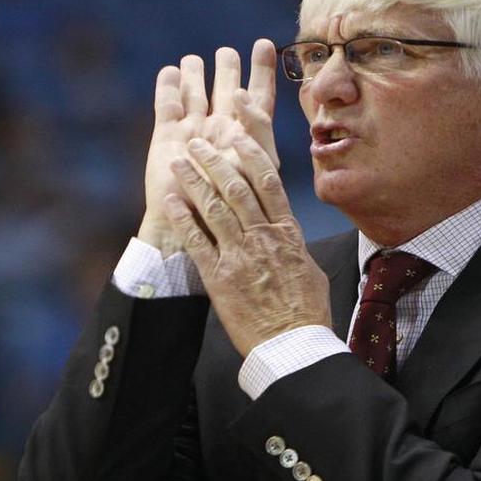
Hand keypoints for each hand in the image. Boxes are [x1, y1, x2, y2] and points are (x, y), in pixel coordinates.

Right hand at [139, 40, 279, 256]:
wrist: (194, 229)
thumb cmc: (231, 208)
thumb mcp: (253, 170)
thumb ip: (255, 134)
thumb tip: (243, 98)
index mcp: (248, 139)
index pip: (259, 99)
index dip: (262, 72)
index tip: (262, 45)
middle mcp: (222, 131)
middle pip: (228, 91)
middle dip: (228, 69)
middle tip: (226, 51)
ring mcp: (194, 132)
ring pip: (195, 94)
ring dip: (195, 74)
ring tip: (193, 58)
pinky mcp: (167, 137)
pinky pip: (168, 106)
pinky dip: (168, 88)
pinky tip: (170, 71)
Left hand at [162, 122, 330, 356]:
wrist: (293, 347)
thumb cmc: (305, 312)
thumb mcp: (309, 269)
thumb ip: (293, 245)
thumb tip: (286, 233)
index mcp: (287, 233)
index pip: (268, 181)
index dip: (251, 151)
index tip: (237, 133)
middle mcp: (263, 237)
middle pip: (236, 186)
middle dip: (214, 159)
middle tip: (197, 142)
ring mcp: (240, 254)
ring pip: (214, 206)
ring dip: (194, 180)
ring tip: (178, 162)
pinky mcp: (219, 276)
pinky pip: (197, 240)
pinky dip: (183, 217)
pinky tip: (171, 201)